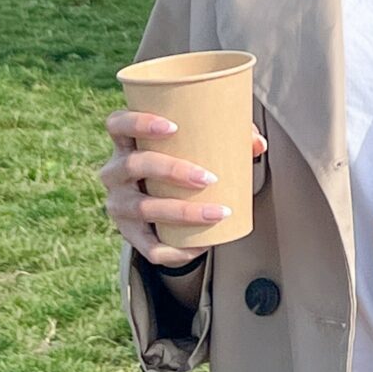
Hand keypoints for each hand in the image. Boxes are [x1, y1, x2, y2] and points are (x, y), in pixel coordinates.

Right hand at [99, 110, 265, 268]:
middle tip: (208, 178)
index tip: (173, 127)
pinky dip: (175, 249)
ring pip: (143, 208)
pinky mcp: (129, 235)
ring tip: (217, 212)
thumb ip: (227, 136)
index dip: (139, 122)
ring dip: (182, 211)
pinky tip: (201, 246)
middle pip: (133, 165)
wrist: (158, 198)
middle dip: (172, 170)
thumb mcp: (193, 144)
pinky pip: (148, 247)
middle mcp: (114, 172)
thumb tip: (258, 145)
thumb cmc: (179, 159)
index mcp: (125, 142)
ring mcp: (118, 205)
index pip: (117, 124)